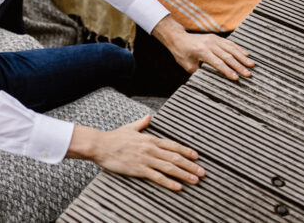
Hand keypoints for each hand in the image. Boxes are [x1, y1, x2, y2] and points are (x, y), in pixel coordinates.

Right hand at [68, 115, 203, 190]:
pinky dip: (169, 182)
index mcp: (150, 139)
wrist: (100, 145)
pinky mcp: (139, 169)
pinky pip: (157, 177)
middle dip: (191, 165)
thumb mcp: (130, 128)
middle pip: (175, 157)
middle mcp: (151, 149)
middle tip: (203, 173)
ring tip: (195, 181)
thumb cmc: (114, 137)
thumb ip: (142, 124)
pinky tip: (178, 187)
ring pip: (169, 167)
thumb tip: (150, 116)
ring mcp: (145, 159)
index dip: (186, 151)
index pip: (173, 145)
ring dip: (184, 174)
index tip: (197, 157)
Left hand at [152, 15, 254, 80]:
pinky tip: (246, 54)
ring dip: (242, 57)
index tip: (236, 78)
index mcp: (201, 52)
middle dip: (238, 66)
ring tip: (251, 64)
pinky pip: (229, 43)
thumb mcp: (188, 65)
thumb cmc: (182, 53)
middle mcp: (209, 44)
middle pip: (227, 56)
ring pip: (230, 48)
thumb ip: (200, 72)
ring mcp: (213, 39)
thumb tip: (213, 80)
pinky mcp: (215, 37)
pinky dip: (238, 48)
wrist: (178, 38)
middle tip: (248, 74)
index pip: (217, 63)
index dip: (227, 71)